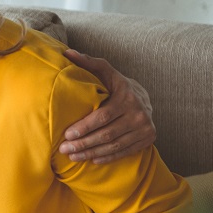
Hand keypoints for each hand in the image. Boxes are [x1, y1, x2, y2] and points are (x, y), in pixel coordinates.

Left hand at [58, 49, 155, 163]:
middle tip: (65, 149)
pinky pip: (125, 151)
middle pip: (107, 134)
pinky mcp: (148, 138)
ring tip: (73, 157)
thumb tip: (67, 52)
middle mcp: (138, 113)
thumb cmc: (116, 85)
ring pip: (114, 145)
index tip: (67, 134)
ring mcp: (145, 128)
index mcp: (126, 97)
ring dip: (92, 153)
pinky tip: (92, 160)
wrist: (143, 97)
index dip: (84, 127)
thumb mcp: (105, 72)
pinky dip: (108, 157)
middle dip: (84, 143)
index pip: (102, 116)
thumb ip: (88, 63)